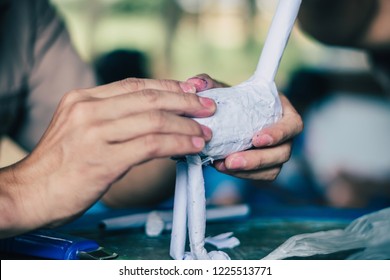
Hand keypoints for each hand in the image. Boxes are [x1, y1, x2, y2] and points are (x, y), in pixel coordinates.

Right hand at [0, 78, 214, 236]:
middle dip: (185, 101)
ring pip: (155, 120)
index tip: (191, 91)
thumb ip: (108, 118)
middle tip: (208, 107)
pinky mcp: (103, 160)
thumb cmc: (58, 165)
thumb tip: (148, 117)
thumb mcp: (78, 129)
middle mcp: (89, 110)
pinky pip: (151, 146)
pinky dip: (177, 144)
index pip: (135, 85)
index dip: (168, 86)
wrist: (28, 194)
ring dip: (186, 126)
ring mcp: (95, 134)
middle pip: (150, 98)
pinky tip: (192, 147)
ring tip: (205, 132)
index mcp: (83, 99)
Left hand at [186, 74, 302, 180]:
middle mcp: (285, 135)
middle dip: (257, 159)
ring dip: (248, 171)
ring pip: (272, 169)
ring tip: (223, 165)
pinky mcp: (266, 167)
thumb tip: (195, 84)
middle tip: (231, 160)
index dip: (278, 133)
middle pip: (283, 152)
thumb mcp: (222, 90)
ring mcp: (277, 153)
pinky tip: (222, 167)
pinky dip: (242, 175)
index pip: (293, 125)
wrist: (226, 119)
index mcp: (283, 112)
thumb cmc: (232, 101)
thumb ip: (209, 84)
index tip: (256, 138)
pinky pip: (260, 176)